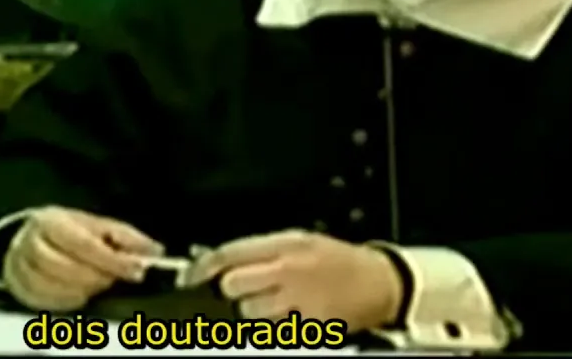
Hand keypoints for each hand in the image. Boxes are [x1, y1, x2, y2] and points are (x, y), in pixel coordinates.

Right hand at [2, 206, 162, 310]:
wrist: (30, 238)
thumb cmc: (68, 233)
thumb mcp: (97, 226)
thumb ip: (124, 238)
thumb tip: (154, 251)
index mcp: (52, 220)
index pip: (83, 243)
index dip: (112, 260)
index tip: (136, 270)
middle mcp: (30, 241)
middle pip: (63, 267)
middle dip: (96, 277)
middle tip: (113, 279)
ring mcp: (19, 266)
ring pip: (51, 287)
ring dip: (81, 291)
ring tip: (97, 285)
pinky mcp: (16, 287)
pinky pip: (42, 303)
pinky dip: (66, 302)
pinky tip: (80, 295)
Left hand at [184, 229, 402, 332]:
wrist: (381, 282)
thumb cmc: (339, 261)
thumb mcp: (300, 240)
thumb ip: (261, 249)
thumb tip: (221, 260)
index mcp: (285, 244)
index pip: (229, 253)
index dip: (202, 266)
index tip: (190, 277)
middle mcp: (289, 271)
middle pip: (233, 284)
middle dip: (232, 290)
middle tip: (245, 290)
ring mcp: (299, 301)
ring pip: (250, 313)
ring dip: (254, 312)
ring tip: (275, 305)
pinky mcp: (309, 327)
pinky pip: (275, 332)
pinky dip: (276, 327)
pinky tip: (290, 317)